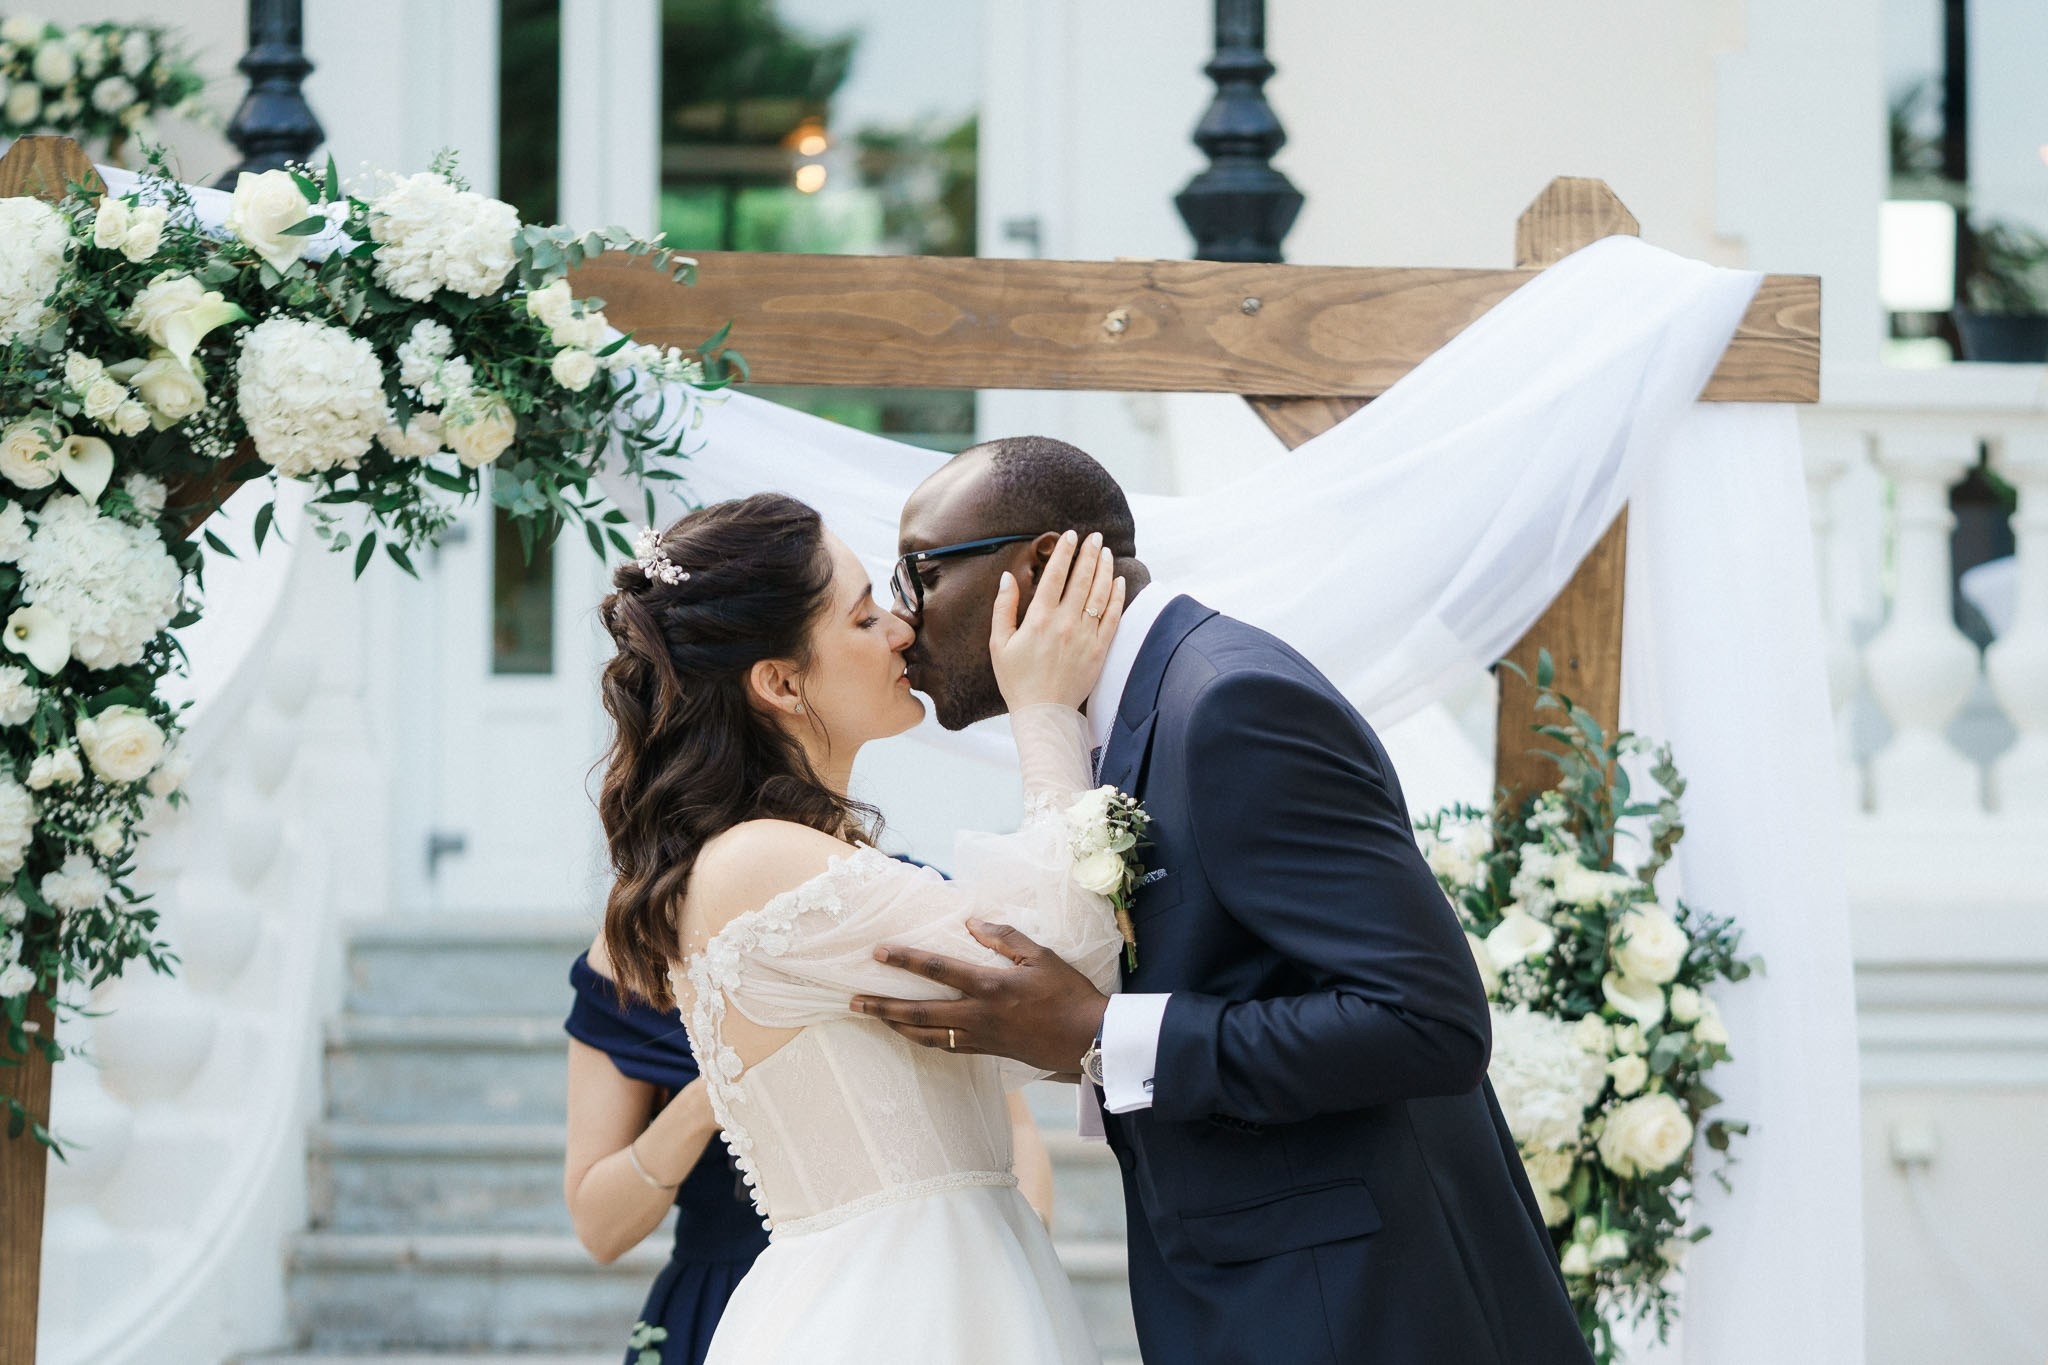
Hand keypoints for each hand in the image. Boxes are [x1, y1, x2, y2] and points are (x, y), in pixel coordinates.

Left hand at [850, 921, 1109, 1073]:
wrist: (1089, 1040)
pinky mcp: (988, 1051)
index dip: (905, 959)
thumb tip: (972, 924)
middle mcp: (978, 1015)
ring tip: (874, 1018)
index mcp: (990, 986)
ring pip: (928, 1035)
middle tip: (854, 1002)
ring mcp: (981, 1037)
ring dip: (897, 1026)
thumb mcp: (1041, 956)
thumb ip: (1005, 938)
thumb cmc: (1069, 994)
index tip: (878, 952)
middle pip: (919, 1013)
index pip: (937, 970)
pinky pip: (947, 1047)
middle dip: (883, 1006)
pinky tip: (913, 1035)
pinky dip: (924, 1040)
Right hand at [991, 530, 1125, 711]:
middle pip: (1082, 580)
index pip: (1055, 576)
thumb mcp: (999, 643)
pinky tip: (1118, 581)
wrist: (1044, 712)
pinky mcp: (1100, 650)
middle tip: (1095, 537)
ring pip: (1100, 594)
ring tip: (1106, 552)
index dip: (1064, 553)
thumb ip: (1003, 608)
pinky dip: (1118, 597)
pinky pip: (1113, 617)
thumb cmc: (1016, 679)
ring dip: (1104, 569)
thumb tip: (1007, 577)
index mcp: (1040, 619)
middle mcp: (1066, 623)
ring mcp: (1086, 636)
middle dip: (1089, 554)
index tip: (1070, 535)